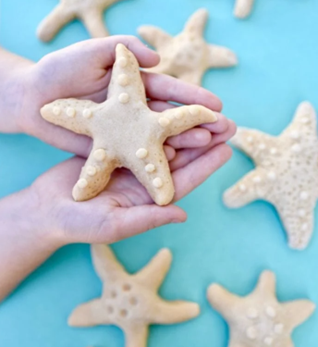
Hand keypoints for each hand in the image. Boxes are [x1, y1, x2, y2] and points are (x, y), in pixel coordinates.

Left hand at [16, 36, 224, 157]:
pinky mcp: (114, 148)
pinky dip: (159, 156)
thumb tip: (156, 58)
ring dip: (187, 141)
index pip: (170, 92)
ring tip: (211, 146)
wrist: (33, 100)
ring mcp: (126, 130)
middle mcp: (135, 110)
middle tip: (227, 131)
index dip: (193, 98)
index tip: (217, 107)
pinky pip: (140, 153)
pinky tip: (178, 159)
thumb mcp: (91, 52)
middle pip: (172, 117)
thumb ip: (123, 50)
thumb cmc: (58, 71)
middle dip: (200, 123)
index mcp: (134, 87)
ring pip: (161, 137)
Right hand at [30, 120, 234, 244]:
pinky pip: (139, 132)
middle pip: (180, 159)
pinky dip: (153, 120)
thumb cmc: (77, 224)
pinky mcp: (114, 149)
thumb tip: (182, 214)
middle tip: (226, 123)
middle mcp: (144, 180)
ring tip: (204, 110)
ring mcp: (130, 164)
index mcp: (148, 199)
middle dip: (203, 141)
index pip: (183, 181)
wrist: (46, 209)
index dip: (205, 166)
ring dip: (183, 127)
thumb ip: (147, 219)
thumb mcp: (113, 225)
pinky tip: (167, 105)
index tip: (226, 149)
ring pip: (163, 142)